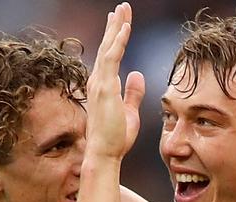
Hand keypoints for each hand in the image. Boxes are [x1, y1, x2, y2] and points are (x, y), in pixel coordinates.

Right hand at [85, 2, 146, 158]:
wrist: (105, 153)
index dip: (115, 37)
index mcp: (104, 85)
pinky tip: (125, 28)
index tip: (120, 22)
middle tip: (121, 8)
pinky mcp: (105, 87)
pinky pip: (112, 58)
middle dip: (115, 25)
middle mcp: (98, 80)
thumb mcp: (129, 111)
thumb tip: (136, 74)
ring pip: (108, 47)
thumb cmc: (116, 138)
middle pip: (107, 46)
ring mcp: (100, 82)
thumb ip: (132, 92)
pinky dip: (119, 41)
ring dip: (117, 27)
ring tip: (123, 9)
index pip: (109, 55)